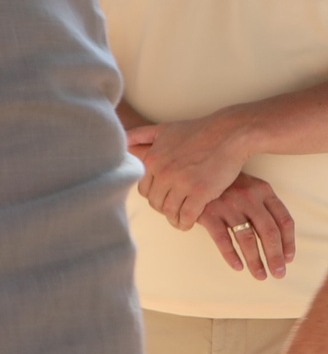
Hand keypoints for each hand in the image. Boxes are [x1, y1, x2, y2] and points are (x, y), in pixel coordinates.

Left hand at [130, 112, 254, 229]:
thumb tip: (123, 143)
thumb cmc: (198, 130)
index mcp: (152, 160)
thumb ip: (140, 136)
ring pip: (169, 210)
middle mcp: (163, 173)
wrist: (230, 133)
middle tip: (171, 210)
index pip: (144, 189)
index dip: (153, 196)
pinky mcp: (200, 193)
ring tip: (178, 220)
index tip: (161, 199)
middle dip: (162, 208)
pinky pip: (187, 215)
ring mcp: (181, 183)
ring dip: (173, 218)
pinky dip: (185, 222)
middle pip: (155, 201)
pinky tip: (187, 223)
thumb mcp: (163, 129)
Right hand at [199, 173, 294, 278]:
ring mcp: (228, 205)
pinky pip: (222, 239)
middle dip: (275, 256)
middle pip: (269, 232)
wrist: (191, 170)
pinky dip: (231, 255)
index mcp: (263, 191)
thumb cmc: (225, 184)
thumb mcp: (249, 187)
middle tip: (278, 273)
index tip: (288, 258)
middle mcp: (248, 197)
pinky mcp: (208, 213)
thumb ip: (263, 206)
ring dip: (255, 260)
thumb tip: (278, 239)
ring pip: (247, 239)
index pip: (284, 220)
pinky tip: (237, 266)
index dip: (289, 242)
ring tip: (260, 275)